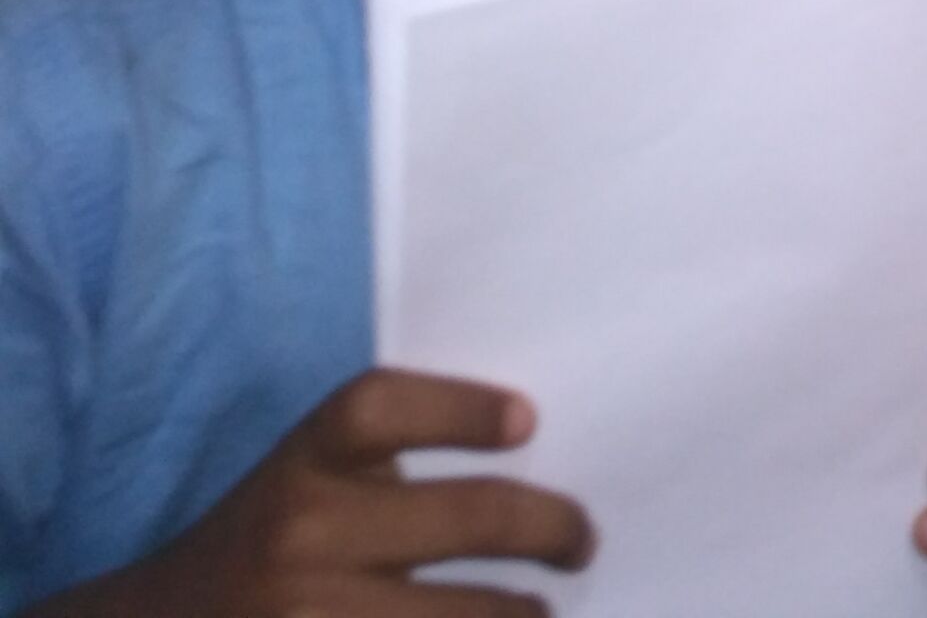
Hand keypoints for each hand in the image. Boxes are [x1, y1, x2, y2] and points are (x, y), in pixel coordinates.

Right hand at [41, 369, 591, 616]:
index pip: (382, 407)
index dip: (461, 408)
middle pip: (472, 515)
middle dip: (553, 528)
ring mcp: (307, 616)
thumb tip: (534, 469)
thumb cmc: (267, 542)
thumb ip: (389, 469)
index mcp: (303, 461)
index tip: (527, 422)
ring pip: (467, 612)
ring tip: (538, 612)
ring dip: (524, 614)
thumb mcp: (308, 480)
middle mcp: (303, 532)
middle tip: (581, 541)